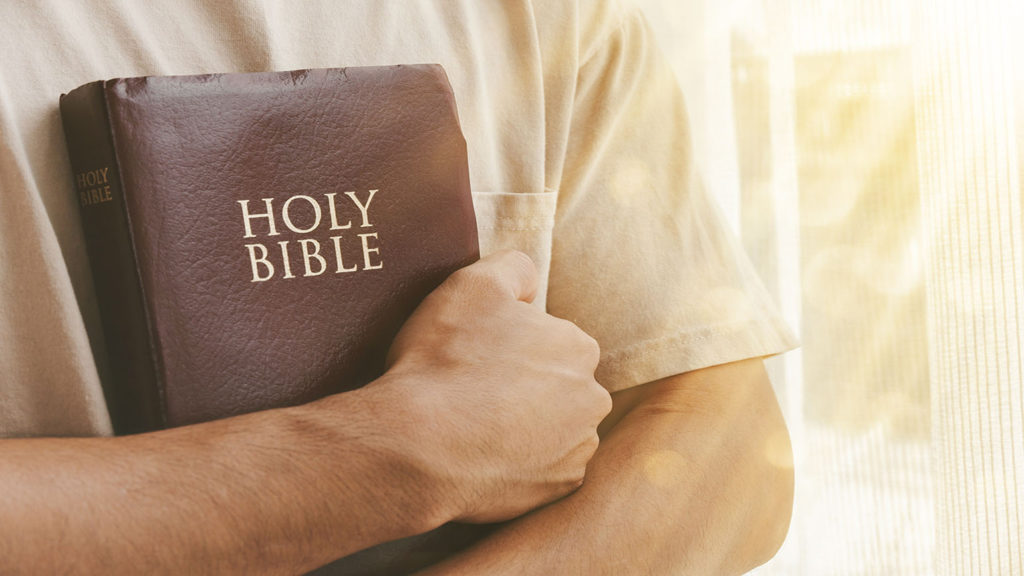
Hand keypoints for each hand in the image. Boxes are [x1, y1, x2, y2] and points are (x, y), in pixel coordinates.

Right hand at [378, 250, 611, 522]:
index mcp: (578, 346)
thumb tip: (528, 279)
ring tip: (476, 427)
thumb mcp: (472, 284)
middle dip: (525, 387)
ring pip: (555, 428)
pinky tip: (484, 456)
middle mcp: (592, 398)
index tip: (476, 356)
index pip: (548, 339)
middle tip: (474, 392)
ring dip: (526, 426)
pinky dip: (520, 463)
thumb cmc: (445, 360)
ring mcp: (578, 448)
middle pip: (557, 385)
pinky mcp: (558, 488)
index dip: (509, 345)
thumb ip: (512, 268)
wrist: (420, 446)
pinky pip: (543, 469)